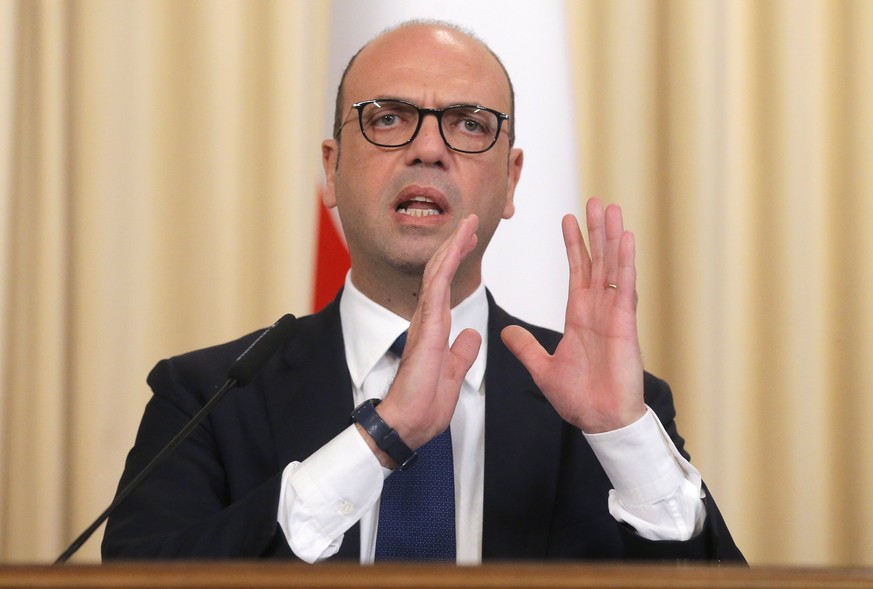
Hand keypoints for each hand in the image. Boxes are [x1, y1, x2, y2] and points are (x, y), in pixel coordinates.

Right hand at [375, 215, 482, 449]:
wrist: (408, 425)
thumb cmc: (425, 407)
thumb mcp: (453, 374)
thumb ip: (462, 352)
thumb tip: (472, 335)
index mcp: (434, 330)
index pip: (446, 286)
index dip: (456, 261)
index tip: (469, 242)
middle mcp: (427, 321)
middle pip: (441, 273)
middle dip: (456, 245)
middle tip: (471, 222)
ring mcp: (425, 323)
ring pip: (438, 274)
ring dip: (453, 246)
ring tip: (468, 224)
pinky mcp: (426, 329)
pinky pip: (437, 289)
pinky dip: (446, 265)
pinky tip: (455, 246)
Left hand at [501, 198, 645, 432]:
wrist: (600, 422)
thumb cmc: (579, 399)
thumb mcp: (542, 368)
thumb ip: (526, 347)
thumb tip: (507, 332)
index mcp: (579, 317)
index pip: (577, 271)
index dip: (573, 245)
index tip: (568, 219)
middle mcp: (598, 310)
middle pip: (597, 261)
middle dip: (595, 231)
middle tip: (595, 200)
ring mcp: (613, 315)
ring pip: (613, 267)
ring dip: (611, 237)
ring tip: (611, 208)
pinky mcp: (625, 324)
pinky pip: (625, 287)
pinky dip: (626, 262)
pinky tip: (626, 238)